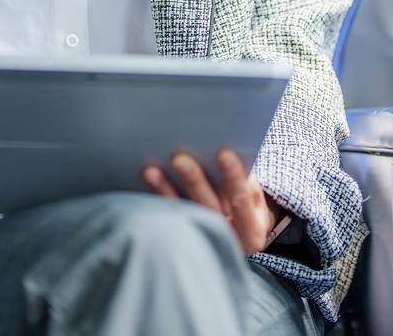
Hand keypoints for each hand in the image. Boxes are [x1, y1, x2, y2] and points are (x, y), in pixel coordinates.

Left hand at [140, 148, 281, 254]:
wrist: (238, 234)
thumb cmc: (245, 204)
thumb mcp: (252, 194)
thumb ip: (242, 179)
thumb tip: (219, 149)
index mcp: (251, 232)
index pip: (242, 201)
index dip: (233, 177)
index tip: (224, 153)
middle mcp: (227, 241)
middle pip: (208, 209)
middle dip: (194, 181)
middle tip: (180, 159)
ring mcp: (202, 244)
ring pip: (182, 216)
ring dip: (165, 192)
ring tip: (151, 170)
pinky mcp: (180, 242)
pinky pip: (165, 222)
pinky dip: (152, 202)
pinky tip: (140, 185)